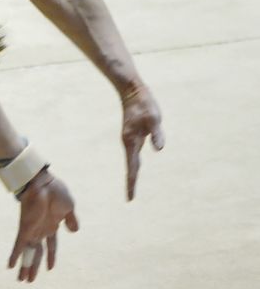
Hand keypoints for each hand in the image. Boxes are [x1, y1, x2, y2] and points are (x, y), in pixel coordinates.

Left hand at [8, 170, 78, 282]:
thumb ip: (71, 220)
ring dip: (25, 266)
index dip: (50, 257)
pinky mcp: (25, 227)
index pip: (51, 246)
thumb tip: (74, 231)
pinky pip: (19, 244)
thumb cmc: (55, 190)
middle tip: (29, 280)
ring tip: (22, 279)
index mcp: (52, 226)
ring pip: (28, 253)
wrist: (43, 181)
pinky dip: (15, 255)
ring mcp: (33, 229)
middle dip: (34, 266)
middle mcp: (41, 230)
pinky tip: (11, 266)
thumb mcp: (69, 207)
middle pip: (37, 253)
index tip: (50, 268)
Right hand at [121, 82, 164, 199]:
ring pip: (132, 160)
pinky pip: (134, 153)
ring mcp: (131, 138)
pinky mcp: (134, 135)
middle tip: (130, 198)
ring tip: (132, 186)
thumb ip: (157, 133)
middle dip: (131, 181)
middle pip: (130, 166)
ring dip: (132, 173)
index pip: (132, 167)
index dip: (132, 182)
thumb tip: (159, 150)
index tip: (130, 198)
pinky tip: (136, 166)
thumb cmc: (144, 103)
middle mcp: (129, 142)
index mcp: (131, 141)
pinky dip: (135, 163)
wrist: (131, 90)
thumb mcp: (154, 118)